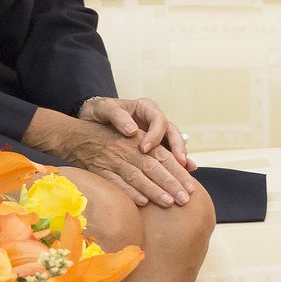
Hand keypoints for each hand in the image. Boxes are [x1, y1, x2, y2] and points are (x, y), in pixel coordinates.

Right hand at [31, 109, 193, 207]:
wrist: (75, 136)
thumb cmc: (109, 139)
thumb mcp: (130, 139)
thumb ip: (152, 152)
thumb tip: (180, 167)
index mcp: (139, 140)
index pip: (163, 157)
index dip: (178, 171)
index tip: (191, 187)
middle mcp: (128, 149)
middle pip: (153, 166)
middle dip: (171, 183)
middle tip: (185, 199)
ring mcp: (113, 160)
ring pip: (137, 175)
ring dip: (153, 189)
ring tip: (168, 202)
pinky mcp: (99, 170)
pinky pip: (115, 182)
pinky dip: (128, 192)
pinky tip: (141, 202)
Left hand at [78, 96, 193, 170]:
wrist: (93, 120)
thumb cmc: (99, 112)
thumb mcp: (104, 109)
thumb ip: (117, 116)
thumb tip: (132, 130)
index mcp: (145, 108)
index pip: (158, 119)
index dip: (155, 134)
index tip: (144, 149)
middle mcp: (155, 121)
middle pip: (172, 132)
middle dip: (178, 148)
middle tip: (180, 162)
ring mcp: (157, 135)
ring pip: (174, 145)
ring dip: (181, 158)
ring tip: (188, 169)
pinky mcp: (155, 148)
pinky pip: (168, 156)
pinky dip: (176, 165)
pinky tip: (186, 173)